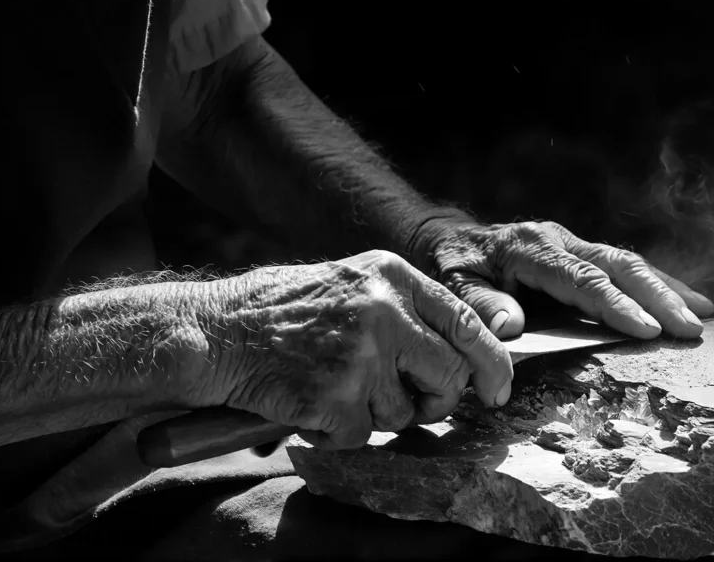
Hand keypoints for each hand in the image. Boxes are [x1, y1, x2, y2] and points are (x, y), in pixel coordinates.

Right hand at [195, 251, 512, 448]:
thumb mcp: (354, 283)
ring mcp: (360, 354)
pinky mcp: (334, 396)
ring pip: (404, 413)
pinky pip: (360, 436)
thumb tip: (465, 354)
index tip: (498, 390)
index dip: (492, 363)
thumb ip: (408, 310)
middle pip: (450, 374)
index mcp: (392, 277)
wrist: (216, 331)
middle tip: (414, 406)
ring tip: (335, 388)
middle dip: (438, 401)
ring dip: (375, 415)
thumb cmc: (285, 311)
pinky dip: (337, 434)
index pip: (468, 322)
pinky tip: (311, 405)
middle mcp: (384, 310)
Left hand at [418, 219, 713, 339]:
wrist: (446, 240)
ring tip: (705, 316)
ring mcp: (572, 241)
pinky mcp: (581, 251)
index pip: (581, 278)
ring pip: (629, 261)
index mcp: (530, 247)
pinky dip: (658, 284)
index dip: (616, 305)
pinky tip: (687, 301)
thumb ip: (480, 306)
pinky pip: (624, 266)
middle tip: (692, 328)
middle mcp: (558, 238)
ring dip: (668, 288)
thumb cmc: (451, 269)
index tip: (649, 330)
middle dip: (659, 296)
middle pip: (618, 264)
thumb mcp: (454, 288)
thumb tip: (511, 328)